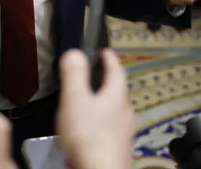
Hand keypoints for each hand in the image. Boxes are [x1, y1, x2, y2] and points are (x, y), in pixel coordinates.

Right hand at [56, 49, 134, 168]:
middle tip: (95, 76)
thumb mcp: (75, 100)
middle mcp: (125, 112)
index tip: (103, 51)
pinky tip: (90, 132)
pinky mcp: (120, 150)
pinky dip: (102, 124)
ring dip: (105, 104)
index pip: (117, 70)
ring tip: (90, 104)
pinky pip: (111, 130)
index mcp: (116, 96)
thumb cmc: (88, 135)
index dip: (109, 58)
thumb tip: (75, 52)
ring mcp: (125, 133)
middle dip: (107, 82)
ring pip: (116, 112)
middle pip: (119, 91)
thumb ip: (74, 75)